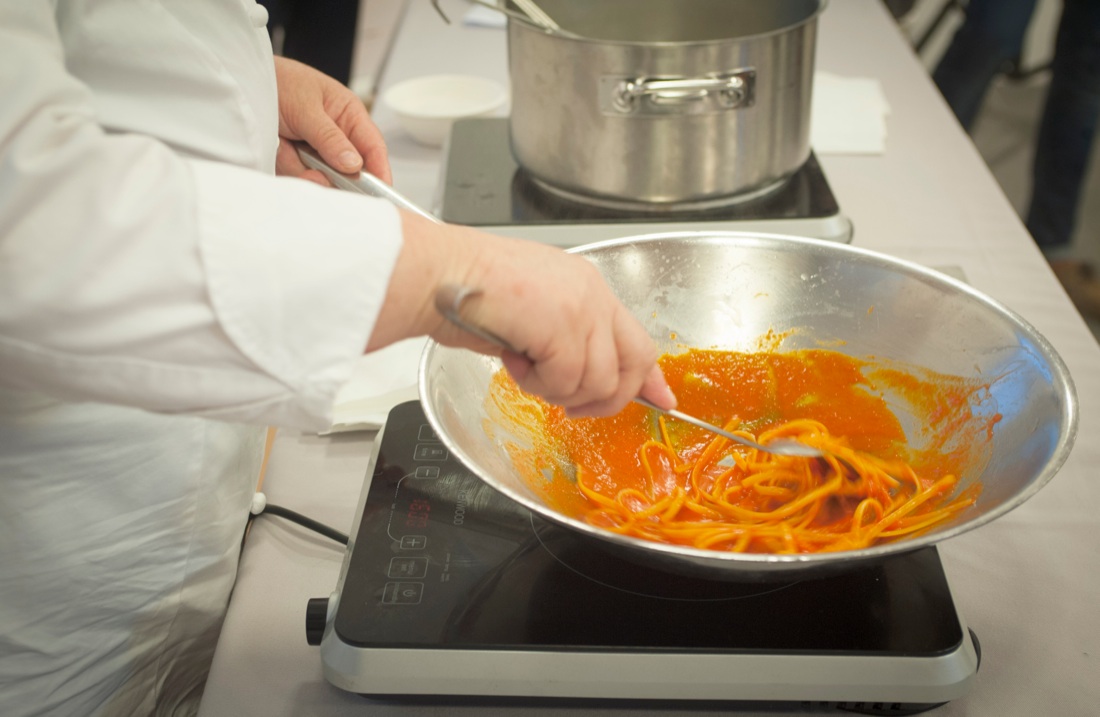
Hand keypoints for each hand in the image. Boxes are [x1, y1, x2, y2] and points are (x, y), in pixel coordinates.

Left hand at [272, 57, 391, 185]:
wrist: (241, 83)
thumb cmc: (280, 81)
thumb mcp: (307, 108)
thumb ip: (330, 138)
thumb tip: (354, 164)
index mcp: (349, 116)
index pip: (373, 147)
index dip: (380, 170)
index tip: (381, 191)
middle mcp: (336, 137)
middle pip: (348, 170)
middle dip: (332, 174)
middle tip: (317, 172)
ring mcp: (315, 150)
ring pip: (321, 176)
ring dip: (303, 167)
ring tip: (286, 146)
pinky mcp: (295, 160)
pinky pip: (299, 175)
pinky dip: (288, 166)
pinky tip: (280, 148)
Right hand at [368, 213, 676, 417]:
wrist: (438, 275)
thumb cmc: (466, 291)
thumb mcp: (532, 312)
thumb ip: (567, 341)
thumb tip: (580, 383)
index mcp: (588, 287)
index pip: (637, 338)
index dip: (650, 377)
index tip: (662, 400)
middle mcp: (592, 295)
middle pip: (633, 364)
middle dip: (608, 399)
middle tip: (573, 406)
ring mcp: (581, 309)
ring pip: (597, 382)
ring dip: (555, 389)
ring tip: (522, 364)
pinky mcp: (562, 328)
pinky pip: (564, 382)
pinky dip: (534, 383)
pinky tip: (512, 357)